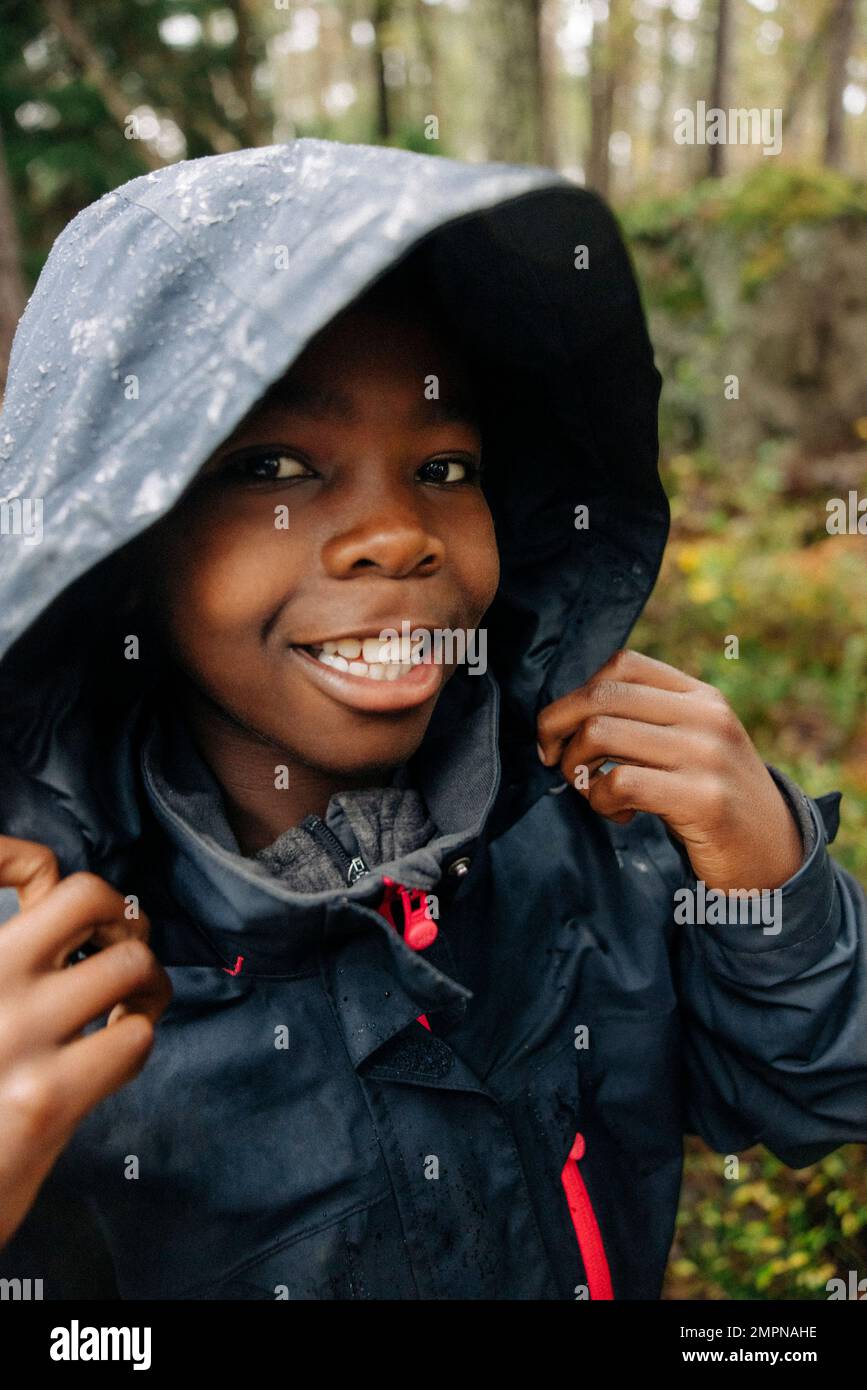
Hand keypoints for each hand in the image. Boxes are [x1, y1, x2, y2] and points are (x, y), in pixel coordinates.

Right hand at [0, 837, 171, 1249]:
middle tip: (114, 953)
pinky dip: (136, 1042)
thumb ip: (11, 946)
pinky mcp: (46, 1098)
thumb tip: (42, 878)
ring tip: (124, 1009)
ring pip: (130, 964)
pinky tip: (109, 1057)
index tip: (43, 890)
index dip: (26, 859)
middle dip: (120, 919)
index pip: (10, 861)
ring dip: (144, 985)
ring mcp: (14, 1035)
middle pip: (89, 895)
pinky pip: (134, 1037)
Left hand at [536, 649, 803, 892]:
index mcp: (701, 696)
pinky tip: (620, 814)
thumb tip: (571, 713)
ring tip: (592, 791)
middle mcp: (706, 716)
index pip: (622, 665)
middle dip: (557, 728)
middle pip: (601, 696)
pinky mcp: (703, 799)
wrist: (773, 853)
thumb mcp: (693, 742)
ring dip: (577, 768)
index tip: (560, 731)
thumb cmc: (713, 797)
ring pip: (601, 734)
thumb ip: (650, 718)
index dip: (576, 695)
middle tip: (555, 761)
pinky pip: (620, 782)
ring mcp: (707, 755)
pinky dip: (601, 801)